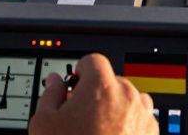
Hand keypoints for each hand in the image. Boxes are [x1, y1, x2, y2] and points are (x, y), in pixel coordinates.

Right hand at [29, 53, 156, 134]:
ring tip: (98, 131)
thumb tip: (55, 82)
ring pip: (130, 100)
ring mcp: (143, 118)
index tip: (73, 88)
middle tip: (81, 116)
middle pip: (113, 80)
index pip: (93, 61)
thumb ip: (50, 95)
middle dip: (98, 93)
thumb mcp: (44, 124)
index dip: (80, 73)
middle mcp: (128, 97)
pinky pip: (141, 121)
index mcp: (101, 86)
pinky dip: (130, 126)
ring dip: (116, 109)